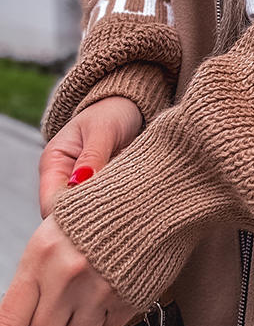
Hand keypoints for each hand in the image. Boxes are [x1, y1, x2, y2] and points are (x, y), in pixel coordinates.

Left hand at [0, 214, 135, 325]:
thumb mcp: (53, 231)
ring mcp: (98, 292)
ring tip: (82, 304)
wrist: (152, 197)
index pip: (8, 325)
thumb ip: (32, 275)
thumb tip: (16, 313)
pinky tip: (107, 293)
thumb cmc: (102, 210)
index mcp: (41, 258)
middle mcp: (66, 278)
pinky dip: (106, 318)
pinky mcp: (127, 299)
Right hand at [39, 96, 142, 217]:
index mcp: (53, 163)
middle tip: (114, 218)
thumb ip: (93, 157)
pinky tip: (129, 208)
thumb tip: (79, 185)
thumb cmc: (111, 113)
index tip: (94, 219)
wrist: (128, 106)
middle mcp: (64, 179)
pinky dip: (115, 208)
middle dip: (88, 218)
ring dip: (104, 213)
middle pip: (67, 214)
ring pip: (87, 213)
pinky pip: (105, 206)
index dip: (68, 216)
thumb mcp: (102, 131)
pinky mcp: (102, 190)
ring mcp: (82, 187)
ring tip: (124, 212)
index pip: (51, 203)